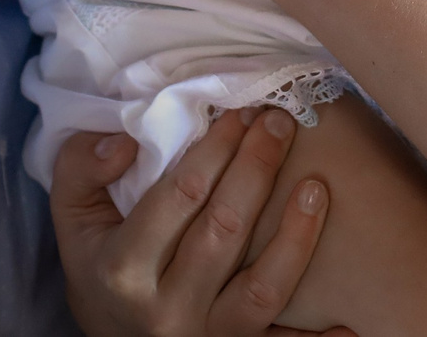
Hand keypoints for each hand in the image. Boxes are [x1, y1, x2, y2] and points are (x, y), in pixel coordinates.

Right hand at [52, 110, 356, 336]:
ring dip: (296, 235)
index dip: (214, 148)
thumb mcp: (73, 220)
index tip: (238, 110)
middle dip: (257, 168)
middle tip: (279, 120)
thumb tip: (124, 138)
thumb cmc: (101, 269)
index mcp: (124, 269)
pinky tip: (354, 318)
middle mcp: (166, 309)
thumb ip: (80, 168)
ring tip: (317, 186)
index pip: (180, 197)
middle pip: (224, 231)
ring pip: (262, 289)